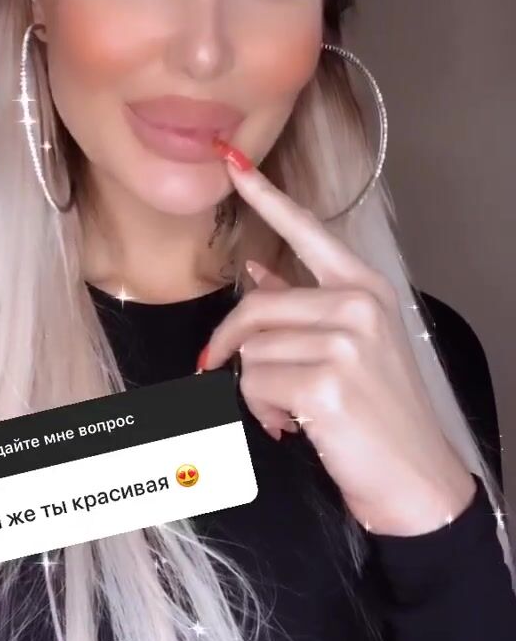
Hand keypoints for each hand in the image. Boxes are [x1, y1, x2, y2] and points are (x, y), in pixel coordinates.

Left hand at [198, 145, 476, 535]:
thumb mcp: (353, 345)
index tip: (232, 161)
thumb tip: (259, 268)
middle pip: (254, 306)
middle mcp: (357, 305)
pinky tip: (294, 426)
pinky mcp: (326, 382)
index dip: (265, 195)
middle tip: (223, 371)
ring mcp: (345, 342)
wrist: (416, 478)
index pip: (307, 230)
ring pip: (250, 350)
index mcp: (363, 287)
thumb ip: (303, 302)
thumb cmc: (381, 413)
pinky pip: (254, 385)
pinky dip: (263, 412)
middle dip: (231, 345)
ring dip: (257, 389)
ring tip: (293, 410)